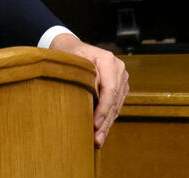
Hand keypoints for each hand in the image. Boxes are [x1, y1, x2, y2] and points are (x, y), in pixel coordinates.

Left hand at [49, 33, 128, 147]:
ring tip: (98, 140)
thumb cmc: (68, 54)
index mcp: (108, 60)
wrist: (70, 48)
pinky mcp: (119, 87)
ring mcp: (121, 78)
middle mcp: (119, 68)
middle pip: (114, 100)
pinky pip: (115, 106)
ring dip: (107, 124)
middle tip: (97, 139)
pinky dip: (108, 119)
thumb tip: (91, 96)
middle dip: (105, 122)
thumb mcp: (71, 60)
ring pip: (116, 106)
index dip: (103, 109)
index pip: (110, 89)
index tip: (95, 124)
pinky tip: (101, 131)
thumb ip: (83, 76)